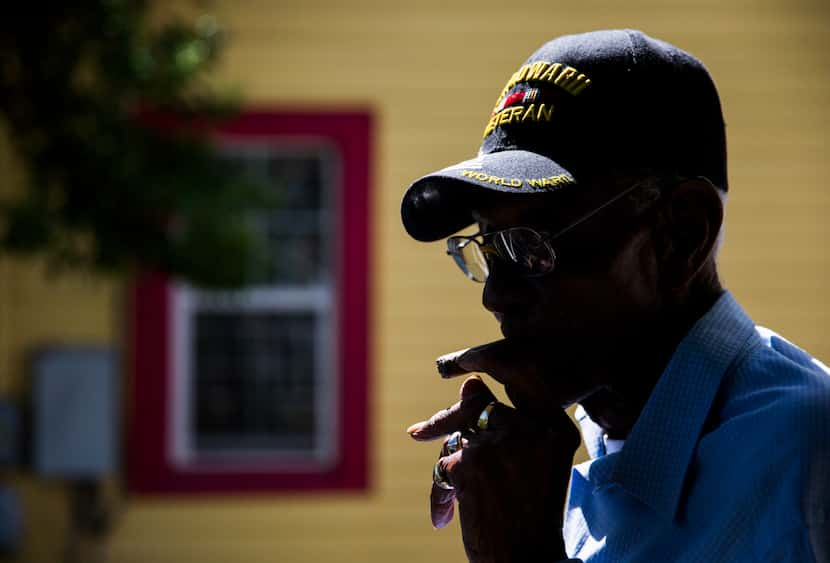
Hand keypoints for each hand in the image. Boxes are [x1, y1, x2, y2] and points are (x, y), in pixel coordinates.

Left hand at [407, 339, 580, 562]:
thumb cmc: (532, 517)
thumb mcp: (536, 465)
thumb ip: (508, 423)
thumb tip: (468, 384)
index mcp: (556, 428)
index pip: (524, 373)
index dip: (492, 362)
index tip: (469, 366)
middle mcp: (531, 428)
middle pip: (480, 403)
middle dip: (453, 421)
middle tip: (424, 433)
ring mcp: (500, 443)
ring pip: (458, 433)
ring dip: (450, 462)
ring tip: (453, 497)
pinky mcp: (469, 463)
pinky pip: (443, 464)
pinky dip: (439, 493)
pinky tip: (446, 516)